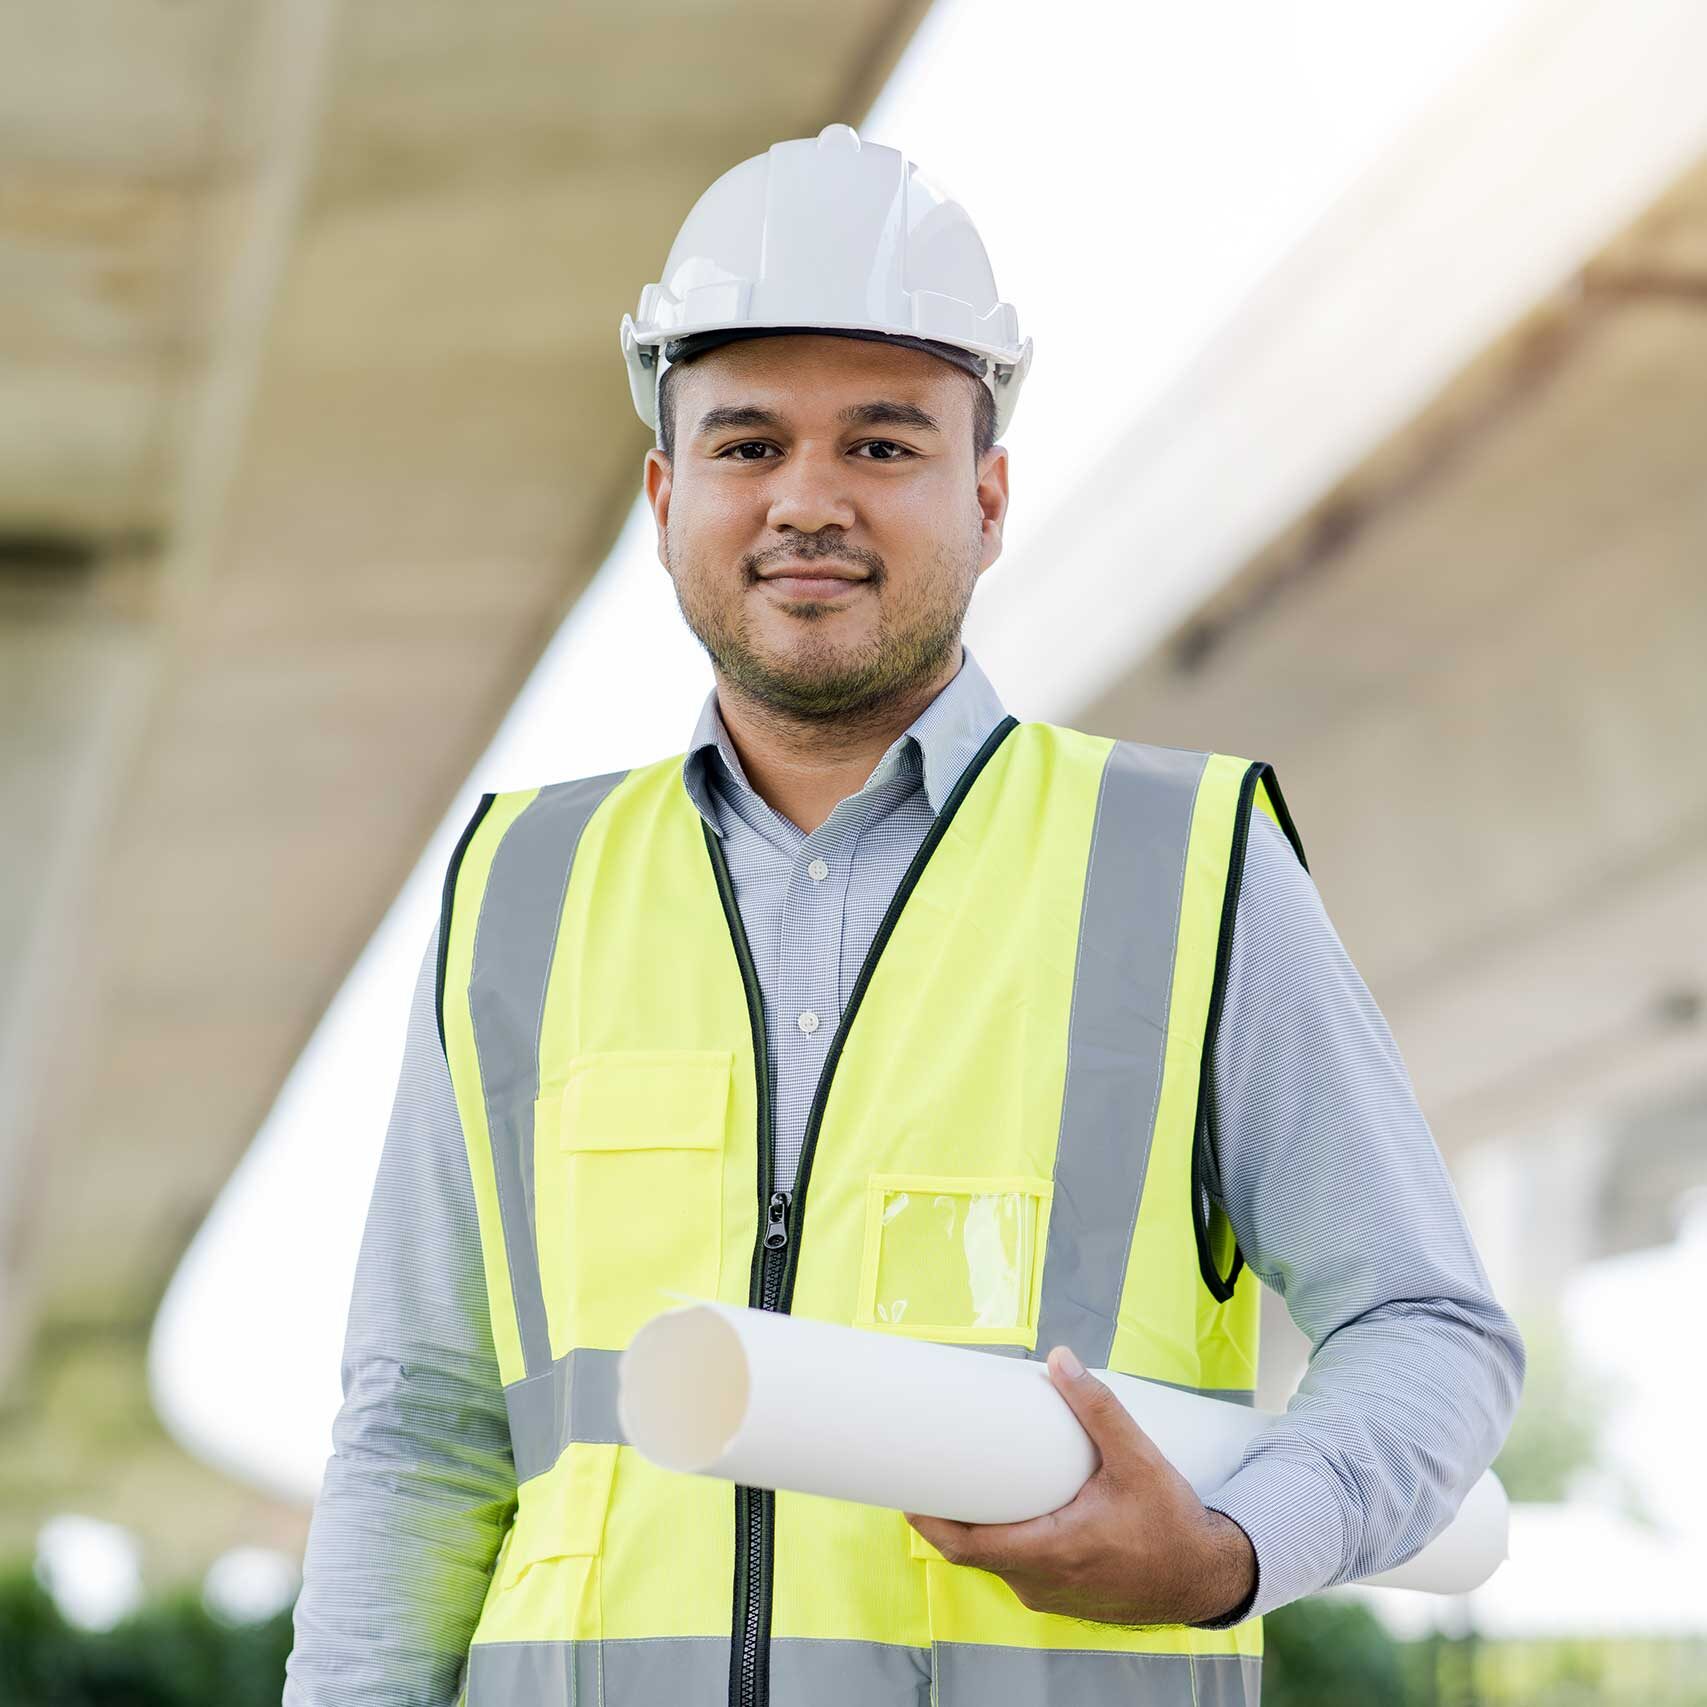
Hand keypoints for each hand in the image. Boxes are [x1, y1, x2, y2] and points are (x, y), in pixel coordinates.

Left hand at [903, 1346, 1256, 1627]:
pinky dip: (1004, 1542)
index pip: (966, 1546)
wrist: (1207, 1576)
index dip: (928, 1520)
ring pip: (995, 1563)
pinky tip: (1006, 1513)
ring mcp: (1051, 1596)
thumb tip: (1060, 1358)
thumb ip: (1098, 1408)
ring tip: (965, 1483)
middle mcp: (1042, 1582)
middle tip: (930, 1472)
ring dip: (977, 1529)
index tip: (906, 1489)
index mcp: (1051, 1551)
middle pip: (972, 1553)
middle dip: (947, 1515)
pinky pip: (1018, 1570)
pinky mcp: (1064, 1597)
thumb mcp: (1138, 1460)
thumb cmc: (1171, 1524)